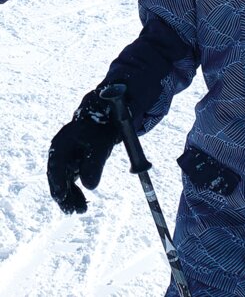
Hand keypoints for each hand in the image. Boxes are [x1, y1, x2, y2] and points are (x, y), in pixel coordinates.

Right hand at [47, 89, 118, 213]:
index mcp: (61, 144)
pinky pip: (70, 181)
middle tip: (72, 210)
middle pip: (57, 177)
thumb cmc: (100, 128)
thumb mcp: (100, 145)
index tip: (61, 196)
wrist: (104, 118)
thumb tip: (90, 187)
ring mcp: (65, 159)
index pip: (55, 166)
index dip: (57, 182)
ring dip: (70, 197)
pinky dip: (75, 192)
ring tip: (80, 210)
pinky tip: (82, 204)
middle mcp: (59, 152)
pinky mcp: (72, 164)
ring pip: (63, 181)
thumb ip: (95, 164)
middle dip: (64, 195)